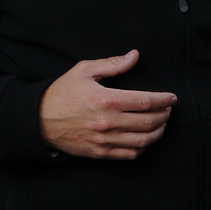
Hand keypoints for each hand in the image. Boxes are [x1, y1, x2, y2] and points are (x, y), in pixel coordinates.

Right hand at [38, 49, 176, 158]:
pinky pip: (130, 154)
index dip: (164, 100)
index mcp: (106, 100)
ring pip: (143, 140)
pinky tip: (146, 138)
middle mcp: (108, 122)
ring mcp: (104, 140)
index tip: (172, 98)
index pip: (145, 101)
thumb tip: (135, 55)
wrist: (38, 120)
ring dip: (158, 132)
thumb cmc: (62, 93)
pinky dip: (143, 147)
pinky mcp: (100, 152)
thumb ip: (112, 64)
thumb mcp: (84, 71)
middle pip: (149, 122)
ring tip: (161, 124)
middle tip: (168, 110)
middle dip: (164, 115)